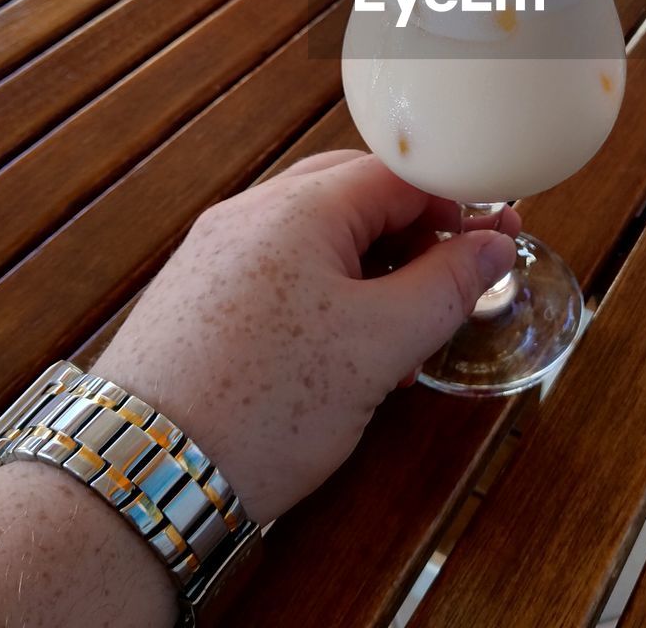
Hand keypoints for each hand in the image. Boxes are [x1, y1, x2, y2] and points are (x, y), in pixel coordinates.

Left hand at [97, 150, 517, 525]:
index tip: (498, 236)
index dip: (456, 201)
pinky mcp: (203, 291)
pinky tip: (347, 342)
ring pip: (320, 234)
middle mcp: (251, 212)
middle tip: (459, 275)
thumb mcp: (378, 346)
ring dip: (376, 265)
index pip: (396, 173)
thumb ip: (446, 287)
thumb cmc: (263, 404)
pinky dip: (331, 288)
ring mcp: (220, 250)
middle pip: (356, 195)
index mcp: (297, 207)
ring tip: (406, 325)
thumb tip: (495, 248)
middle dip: (416, 230)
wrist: (146, 472)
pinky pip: (284, 267)